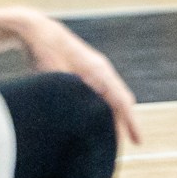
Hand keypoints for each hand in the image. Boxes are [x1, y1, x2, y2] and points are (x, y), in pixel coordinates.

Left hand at [20, 15, 144, 144]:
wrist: (38, 32)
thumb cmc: (46, 52)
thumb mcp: (55, 76)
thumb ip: (69, 95)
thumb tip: (78, 119)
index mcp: (99, 71)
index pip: (122, 101)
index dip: (131, 123)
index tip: (138, 141)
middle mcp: (102, 71)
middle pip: (122, 101)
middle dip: (127, 123)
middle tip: (128, 145)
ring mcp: (95, 71)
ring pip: (113, 98)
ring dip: (115, 116)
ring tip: (113, 138)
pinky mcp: (86, 73)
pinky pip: (103, 94)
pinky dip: (105, 109)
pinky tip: (97, 121)